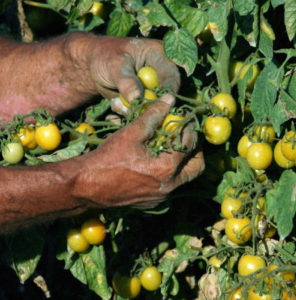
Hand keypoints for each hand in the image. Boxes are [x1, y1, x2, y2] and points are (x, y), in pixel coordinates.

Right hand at [72, 94, 204, 208]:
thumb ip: (154, 115)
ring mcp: (161, 197)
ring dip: (183, 161)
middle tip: (185, 135)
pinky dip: (171, 172)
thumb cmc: (108, 157)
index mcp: (167, 168)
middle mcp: (169, 186)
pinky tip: (157, 161)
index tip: (184, 118)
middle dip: (195, 149)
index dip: (189, 128)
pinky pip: (170, 186)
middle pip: (197, 167)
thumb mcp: (132, 132)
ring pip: (185, 178)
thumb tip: (170, 99)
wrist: (86, 186)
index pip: (190, 144)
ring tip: (171, 146)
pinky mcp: (153, 202)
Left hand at [81, 35, 179, 109]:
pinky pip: (142, 111)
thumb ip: (126, 81)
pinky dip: (129, 111)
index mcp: (159, 55)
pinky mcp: (145, 98)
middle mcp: (161, 72)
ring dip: (135, 109)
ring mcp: (153, 87)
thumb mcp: (115, 65)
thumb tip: (137, 98)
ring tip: (116, 102)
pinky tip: (116, 103)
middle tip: (130, 108)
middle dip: (147, 105)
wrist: (94, 65)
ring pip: (153, 106)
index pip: (172, 77)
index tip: (153, 105)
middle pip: (166, 96)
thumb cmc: (105, 57)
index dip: (166, 93)